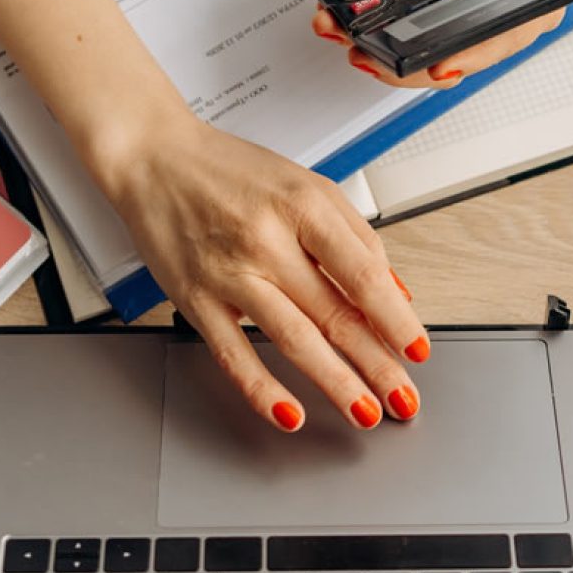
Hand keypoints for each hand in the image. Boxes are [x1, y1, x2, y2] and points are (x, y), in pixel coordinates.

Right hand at [105, 116, 428, 431]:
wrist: (155, 159)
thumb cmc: (231, 171)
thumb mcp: (306, 184)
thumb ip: (354, 236)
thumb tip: (393, 291)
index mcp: (303, 206)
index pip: (362, 273)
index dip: (395, 318)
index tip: (417, 349)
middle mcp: (267, 240)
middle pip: (334, 313)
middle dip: (377, 364)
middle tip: (403, 398)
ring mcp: (230, 273)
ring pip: (293, 339)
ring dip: (335, 383)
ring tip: (365, 412)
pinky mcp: (196, 299)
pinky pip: (233, 353)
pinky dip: (262, 389)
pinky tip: (289, 413)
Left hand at [310, 0, 572, 88]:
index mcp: (534, 0)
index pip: (499, 42)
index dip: (467, 60)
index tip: (436, 70)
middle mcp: (497, 9)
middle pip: (451, 53)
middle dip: (406, 62)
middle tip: (369, 57)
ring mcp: (464, 2)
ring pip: (422, 41)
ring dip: (381, 46)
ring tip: (348, 41)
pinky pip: (405, 16)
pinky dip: (374, 20)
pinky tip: (346, 20)